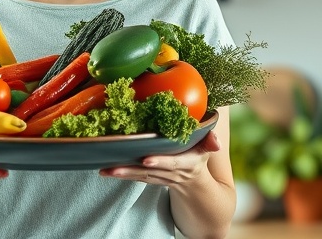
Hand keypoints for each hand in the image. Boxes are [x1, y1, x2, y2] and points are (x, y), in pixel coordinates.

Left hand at [98, 131, 220, 185]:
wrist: (194, 181)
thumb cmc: (198, 155)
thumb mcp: (207, 148)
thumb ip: (210, 141)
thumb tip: (216, 140)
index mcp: (187, 163)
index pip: (173, 163)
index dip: (160, 162)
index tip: (146, 159)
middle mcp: (172, 173)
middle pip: (150, 172)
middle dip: (132, 170)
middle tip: (114, 167)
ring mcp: (160, 178)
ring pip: (139, 177)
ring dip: (122, 174)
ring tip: (105, 170)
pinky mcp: (150, 179)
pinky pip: (135, 178)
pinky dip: (121, 174)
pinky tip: (106, 170)